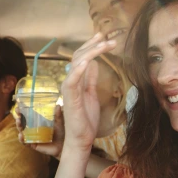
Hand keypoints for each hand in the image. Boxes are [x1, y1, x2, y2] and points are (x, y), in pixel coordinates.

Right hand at [16, 105, 64, 158]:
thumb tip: (58, 105)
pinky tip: (21, 135)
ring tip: (19, 122)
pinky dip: (22, 139)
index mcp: (38, 122)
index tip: (18, 107)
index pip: (28, 115)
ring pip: (22, 131)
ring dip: (19, 127)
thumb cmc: (61, 133)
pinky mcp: (33, 144)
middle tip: (18, 114)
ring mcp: (33, 137)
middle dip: (19, 118)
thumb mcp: (60, 122)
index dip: (22, 111)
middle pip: (23, 123)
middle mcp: (34, 128)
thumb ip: (58, 115)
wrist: (64, 145)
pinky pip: (25, 142)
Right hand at [62, 33, 116, 151]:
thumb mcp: (91, 94)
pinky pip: (72, 81)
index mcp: (75, 81)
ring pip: (76, 64)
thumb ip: (90, 79)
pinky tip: (88, 61)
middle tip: (109, 39)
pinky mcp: (70, 98)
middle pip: (78, 57)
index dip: (91, 46)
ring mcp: (68, 89)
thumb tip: (94, 64)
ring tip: (105, 45)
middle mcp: (69, 81)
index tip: (104, 38)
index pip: (81, 58)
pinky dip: (79, 70)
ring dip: (91, 52)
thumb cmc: (85, 120)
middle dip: (94, 46)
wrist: (81, 139)